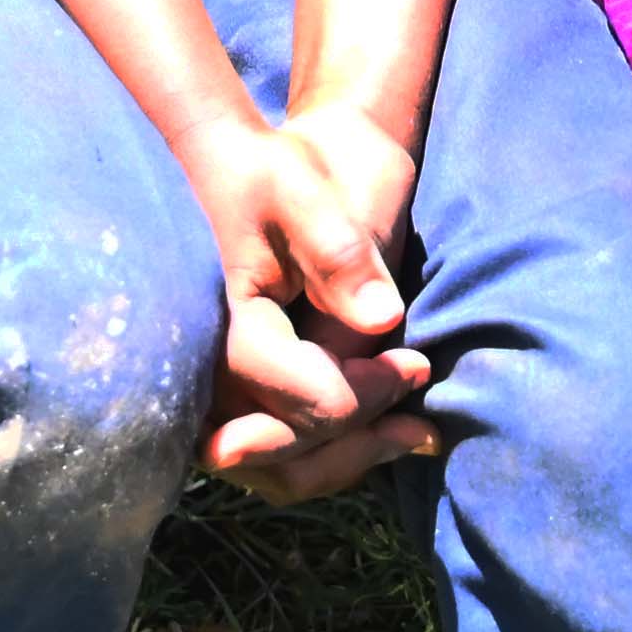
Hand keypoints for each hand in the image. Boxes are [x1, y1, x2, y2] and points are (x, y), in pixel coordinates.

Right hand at [185, 108, 436, 497]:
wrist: (250, 162)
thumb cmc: (276, 168)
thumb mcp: (305, 187)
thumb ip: (339, 251)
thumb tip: (383, 319)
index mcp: (227, 320)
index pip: (298, 392)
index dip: (365, 391)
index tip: (414, 364)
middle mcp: (212, 368)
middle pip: (279, 453)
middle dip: (354, 444)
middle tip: (419, 423)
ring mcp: (223, 388)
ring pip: (277, 469)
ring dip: (345, 461)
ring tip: (411, 436)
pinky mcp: (244, 393)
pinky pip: (280, 453)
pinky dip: (329, 454)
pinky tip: (383, 431)